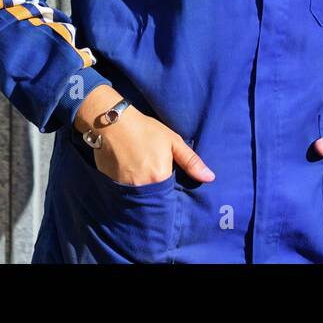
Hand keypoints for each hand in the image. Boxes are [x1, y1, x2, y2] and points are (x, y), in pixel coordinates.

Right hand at [85, 102, 215, 185]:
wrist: (113, 123)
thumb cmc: (146, 129)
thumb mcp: (173, 141)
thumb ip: (191, 161)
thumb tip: (210, 178)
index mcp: (160, 176)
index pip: (170, 196)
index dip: (171, 192)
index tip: (170, 187)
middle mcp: (142, 186)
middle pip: (154, 199)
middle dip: (157, 195)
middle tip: (154, 179)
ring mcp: (125, 187)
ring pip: (139, 197)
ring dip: (143, 191)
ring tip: (142, 177)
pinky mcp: (111, 185)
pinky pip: (124, 193)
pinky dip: (129, 187)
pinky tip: (129, 174)